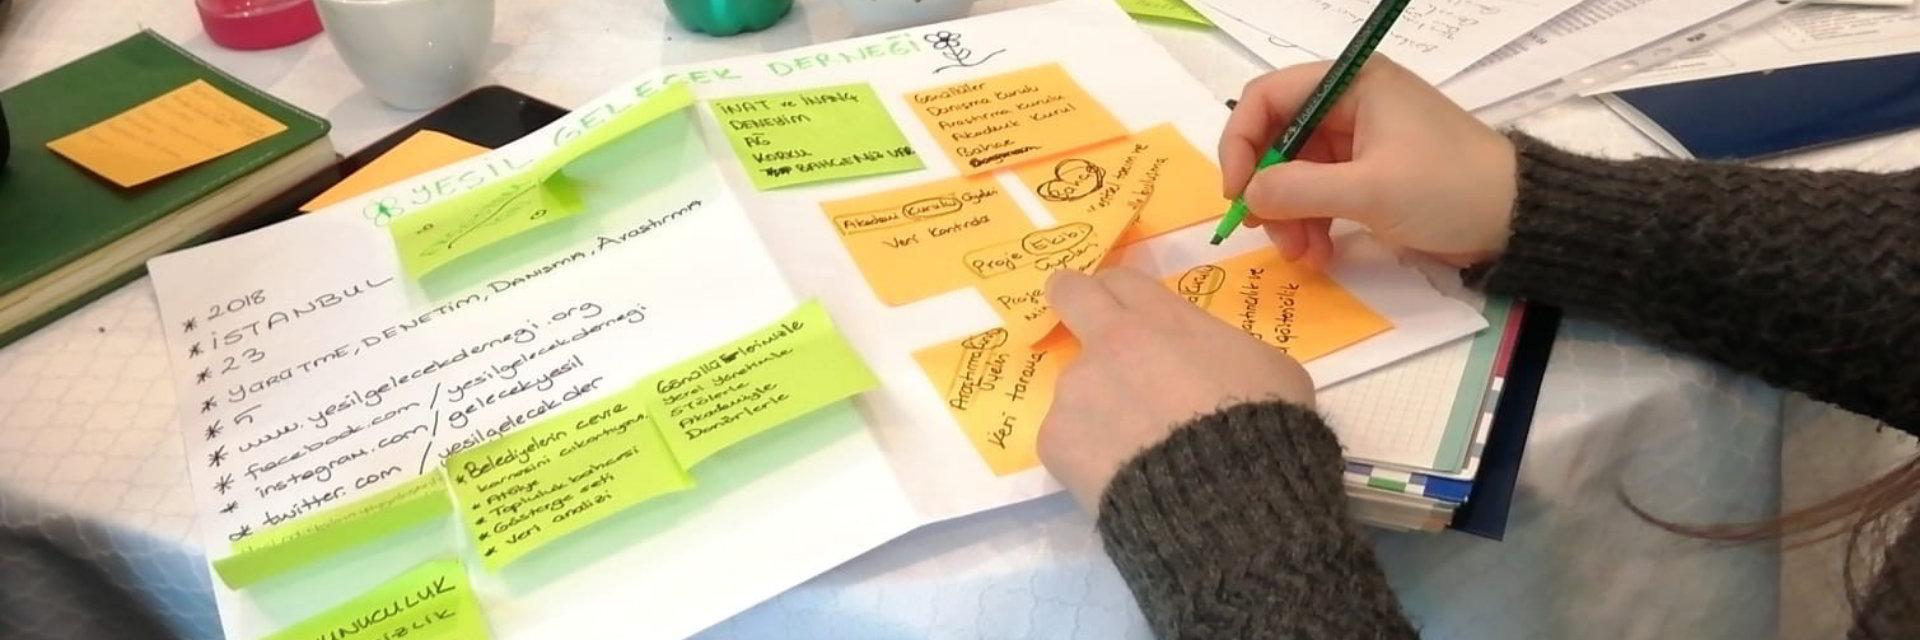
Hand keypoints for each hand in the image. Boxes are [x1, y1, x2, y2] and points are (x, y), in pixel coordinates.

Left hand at [1037, 269, 1314, 512]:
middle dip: (1070, 299)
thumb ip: (1224, 350)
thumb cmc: (1262, 425)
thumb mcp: (1269, 367)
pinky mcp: (1055, 440)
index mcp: (1160, 318)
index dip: (1120, 294)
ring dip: (1098, 405)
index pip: (1121, 281)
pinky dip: (1090, 455)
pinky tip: (1122, 478)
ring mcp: (1075, 389)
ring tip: (1137, 449)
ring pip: (1077, 386)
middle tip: (1078, 318)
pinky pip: (1069, 440)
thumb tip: (1214, 364)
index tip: (1119, 310)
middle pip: (1069, 295)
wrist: (1225, 495)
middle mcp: (1106, 342)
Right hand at [1221, 58, 1516, 267]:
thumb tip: (1249, 194)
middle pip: (1278, 140)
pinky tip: (1321, 255)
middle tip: (1269, 235)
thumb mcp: (1369, 190)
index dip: (1242, 142)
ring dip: (1290, 216)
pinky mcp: (1368, 175)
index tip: (1237, 191)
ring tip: (1305, 256)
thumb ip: (1299, 188)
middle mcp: (1350, 104)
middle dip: (1270, 190)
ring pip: (1295, 173)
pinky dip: (1312, 223)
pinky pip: (1319, 194)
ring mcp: (1359, 141)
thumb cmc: (1447, 189)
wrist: (1514, 220)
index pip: (1268, 98)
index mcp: (1352, 84)